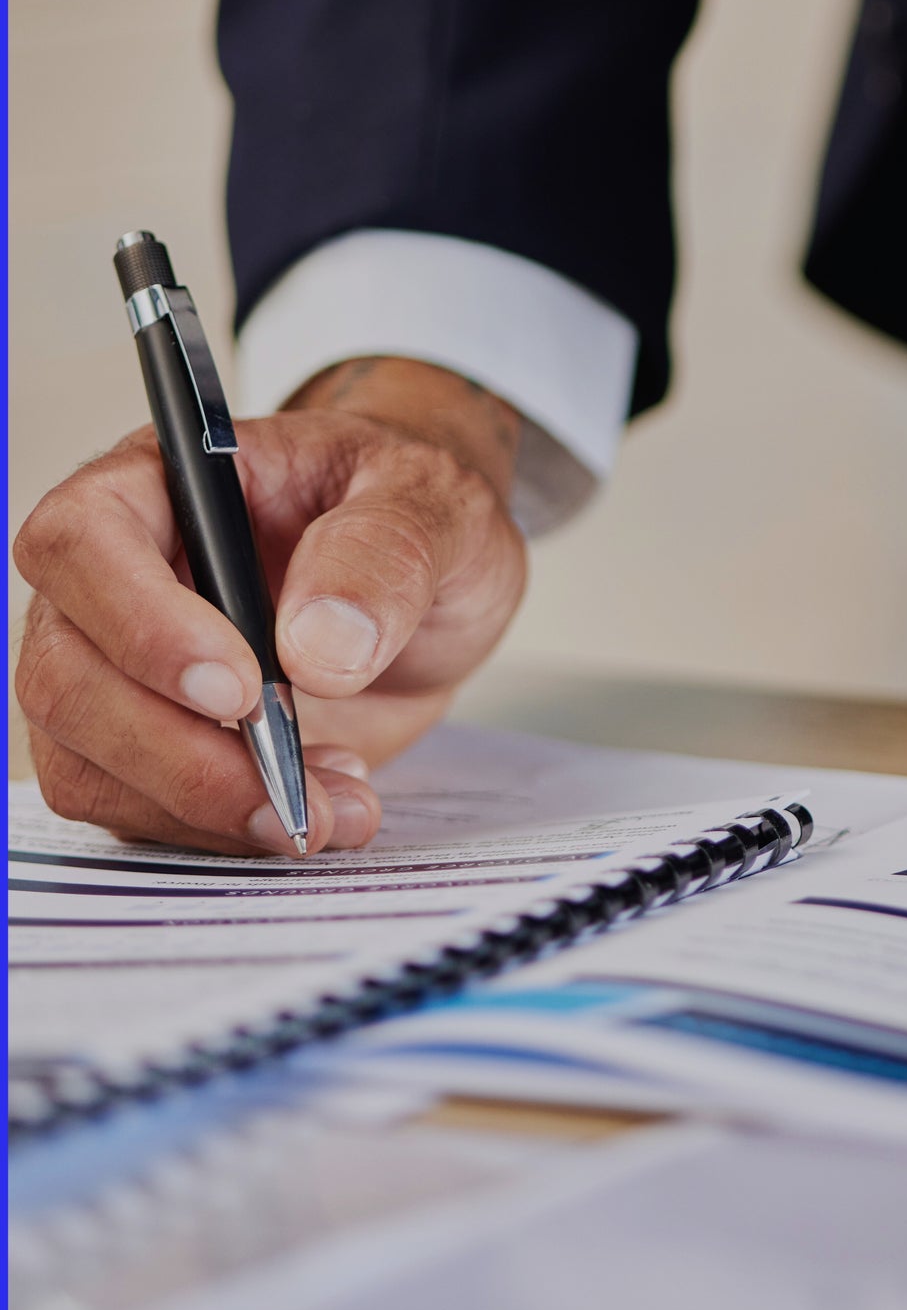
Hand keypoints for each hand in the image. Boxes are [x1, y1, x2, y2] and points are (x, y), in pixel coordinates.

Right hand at [14, 357, 527, 856]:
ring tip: (335, 805)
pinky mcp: (156, 743)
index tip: (240, 690)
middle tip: (289, 787)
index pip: (83, 538)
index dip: (141, 624)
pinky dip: (223, 829)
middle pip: (64, 675)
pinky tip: (322, 803)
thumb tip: (319, 645)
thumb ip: (386, 553)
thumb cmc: (414, 510)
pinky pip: (139, 809)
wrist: (438, 575)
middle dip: (174, 753)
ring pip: (85, 761)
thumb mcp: (434, 503)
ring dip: (204, 806)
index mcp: (169, 480)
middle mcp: (120, 573)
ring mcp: (125, 666)